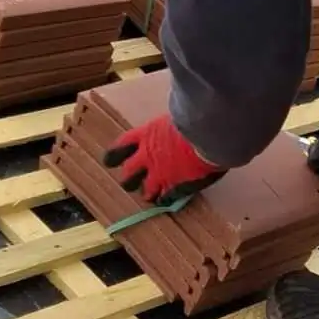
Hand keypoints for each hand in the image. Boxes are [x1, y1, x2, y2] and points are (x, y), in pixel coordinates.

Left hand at [103, 115, 221, 205]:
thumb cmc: (196, 120)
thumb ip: (166, 127)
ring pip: (145, 190)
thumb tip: (170, 125)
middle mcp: (148, 157)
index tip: (110, 161)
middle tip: (130, 183)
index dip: (114, 156)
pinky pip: (165, 198)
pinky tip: (167, 200)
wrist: (208, 134)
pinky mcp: (175, 186)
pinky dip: (165, 199)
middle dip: (128, 179)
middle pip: (128, 173)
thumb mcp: (174, 118)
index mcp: (146, 135)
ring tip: (150, 196)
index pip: (121, 147)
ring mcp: (161, 174)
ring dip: (147, 193)